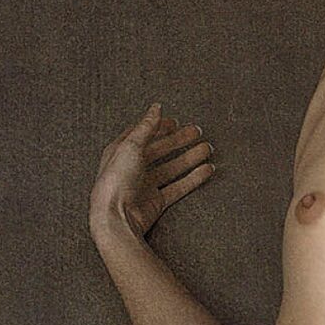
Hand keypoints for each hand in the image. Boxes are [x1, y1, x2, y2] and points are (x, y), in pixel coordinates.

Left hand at [89, 101, 214, 238]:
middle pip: (161, 150)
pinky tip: (206, 170)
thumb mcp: (131, 146)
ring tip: (208, 149)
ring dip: (190, 157)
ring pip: (172, 167)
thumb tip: (156, 108)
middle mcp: (132, 168)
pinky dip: (194, 178)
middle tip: (197, 132)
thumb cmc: (116, 182)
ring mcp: (145, 185)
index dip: (158, 126)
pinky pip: (179, 186)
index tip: (175, 121)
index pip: (142, 134)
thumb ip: (147, 126)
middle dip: (179, 140)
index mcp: (121, 152)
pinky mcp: (156, 200)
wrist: (116, 216)